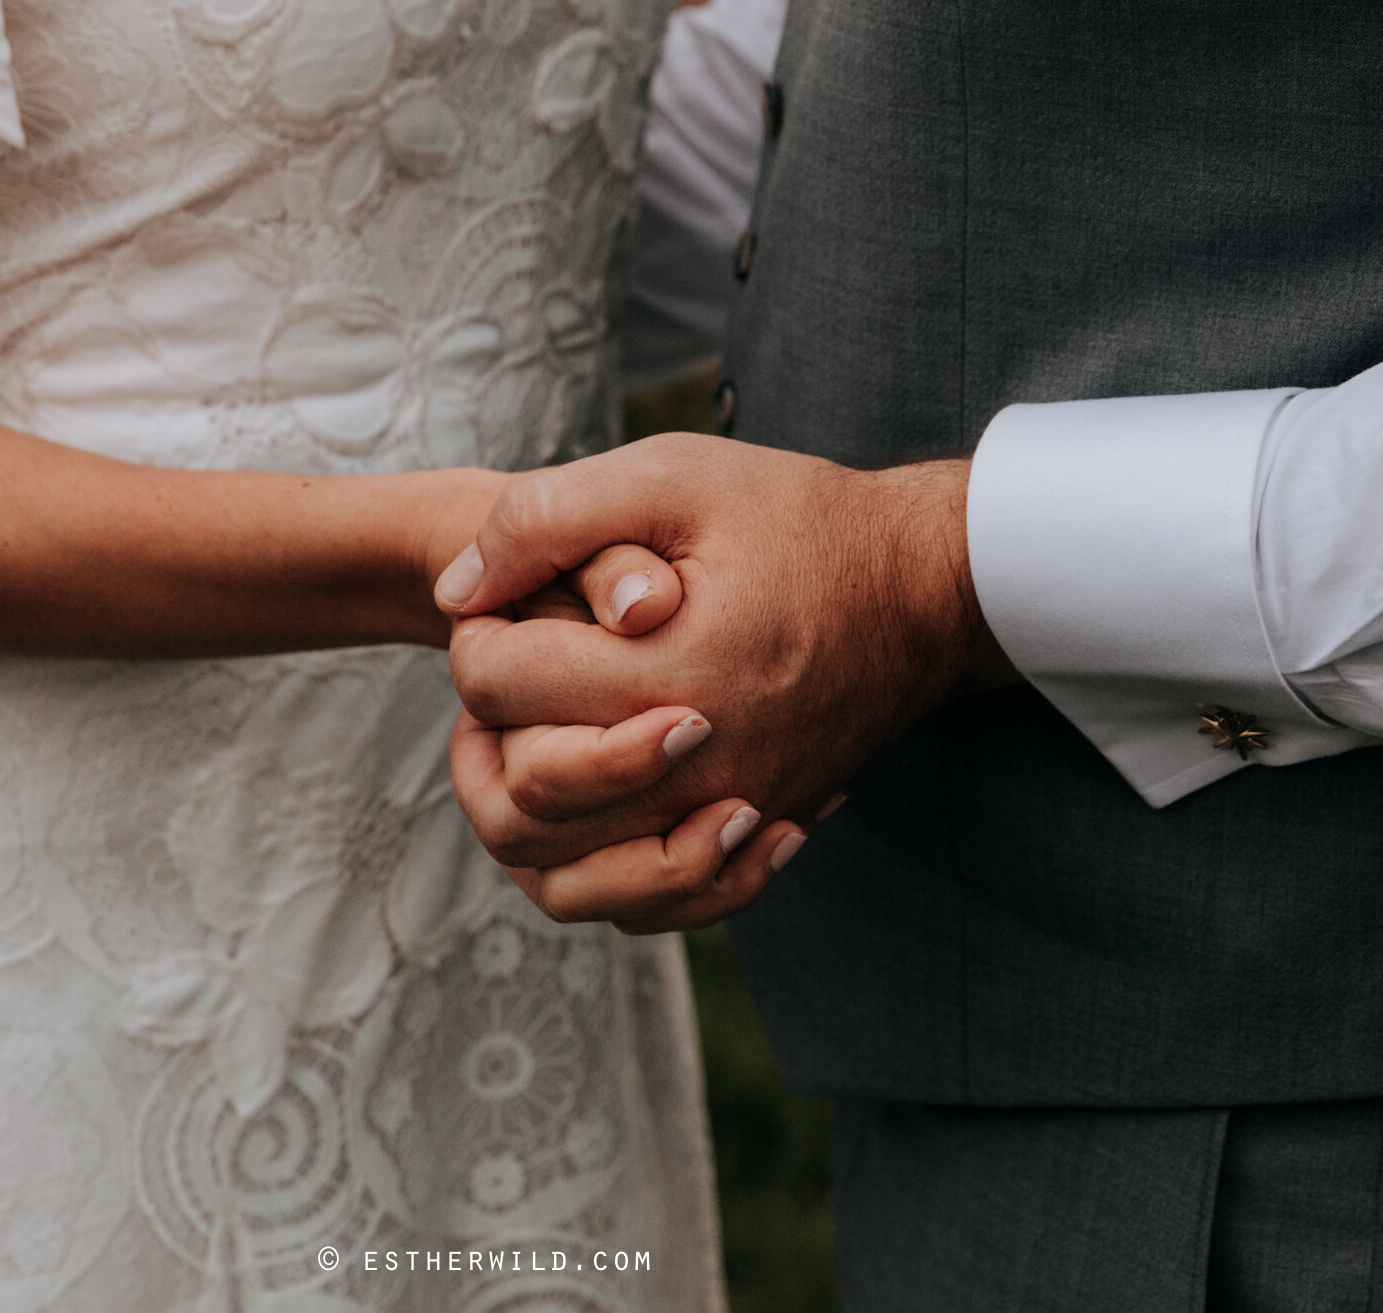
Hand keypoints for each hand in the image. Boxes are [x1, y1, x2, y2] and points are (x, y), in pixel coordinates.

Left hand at [435, 434, 1019, 930]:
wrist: (927, 588)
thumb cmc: (797, 519)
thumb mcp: (670, 475)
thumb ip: (548, 519)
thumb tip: (455, 590)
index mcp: (663, 672)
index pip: (494, 685)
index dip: (476, 633)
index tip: (506, 601)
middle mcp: (695, 768)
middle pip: (516, 792)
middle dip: (487, 723)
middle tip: (514, 666)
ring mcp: (726, 817)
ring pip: (563, 875)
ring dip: (526, 811)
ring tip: (536, 739)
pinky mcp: (752, 839)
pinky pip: (645, 907)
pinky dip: (600, 872)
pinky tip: (599, 803)